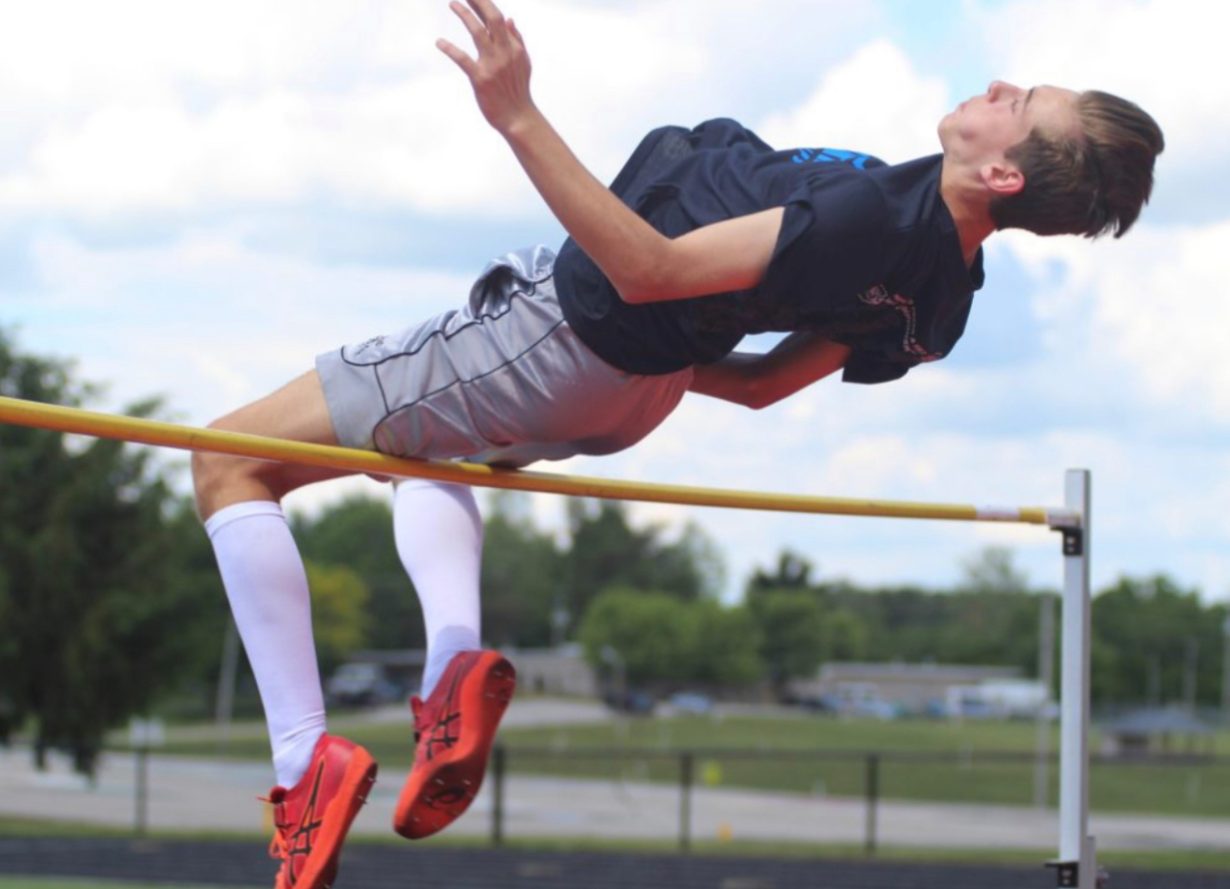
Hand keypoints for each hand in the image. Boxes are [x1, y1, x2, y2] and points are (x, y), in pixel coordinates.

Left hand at [437, 0, 535, 134]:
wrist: (518, 117)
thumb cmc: (518, 91)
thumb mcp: (524, 63)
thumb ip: (517, 40)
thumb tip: (509, 19)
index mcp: (514, 48)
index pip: (499, 19)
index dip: (485, 5)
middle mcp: (505, 53)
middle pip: (491, 19)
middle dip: (478, 2)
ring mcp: (492, 65)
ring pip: (478, 33)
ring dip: (464, 15)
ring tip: (453, 4)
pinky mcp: (480, 79)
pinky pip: (463, 59)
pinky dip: (450, 48)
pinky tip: (439, 42)